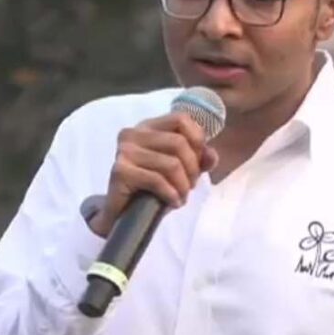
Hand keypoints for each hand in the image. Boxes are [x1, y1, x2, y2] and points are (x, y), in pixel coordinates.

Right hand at [89, 112, 218, 236]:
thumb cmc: (152, 190)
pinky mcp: (120, 172)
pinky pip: (157, 180)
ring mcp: (125, 151)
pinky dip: (172, 195)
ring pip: (171, 164)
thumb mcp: (181, 171)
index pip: (181, 119)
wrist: (123, 216)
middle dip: (192, 169)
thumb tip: (212, 155)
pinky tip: (173, 203)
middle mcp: (133, 134)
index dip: (197, 140)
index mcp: (148, 127)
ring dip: (183, 186)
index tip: (197, 162)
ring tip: (181, 196)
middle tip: (190, 186)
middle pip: (179, 143)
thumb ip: (198, 159)